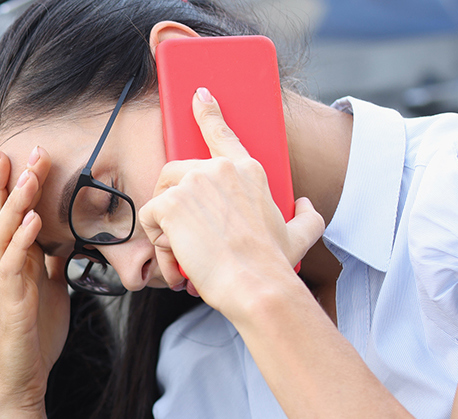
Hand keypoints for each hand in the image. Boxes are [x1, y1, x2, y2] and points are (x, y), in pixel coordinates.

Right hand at [0, 147, 70, 414]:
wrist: (19, 379)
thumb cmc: (33, 336)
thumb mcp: (50, 290)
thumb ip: (53, 263)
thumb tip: (68, 239)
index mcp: (16, 260)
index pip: (8, 211)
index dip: (13, 183)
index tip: (28, 154)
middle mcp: (6, 265)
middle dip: (11, 179)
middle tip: (28, 149)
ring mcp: (6, 281)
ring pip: (2, 231)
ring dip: (16, 200)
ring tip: (30, 174)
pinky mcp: (12, 301)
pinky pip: (13, 264)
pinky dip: (22, 240)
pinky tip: (32, 221)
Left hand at [138, 88, 324, 313]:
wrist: (256, 284)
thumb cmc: (274, 264)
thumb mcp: (301, 235)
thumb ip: (307, 215)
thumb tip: (306, 205)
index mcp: (249, 170)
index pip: (222, 132)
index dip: (207, 111)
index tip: (199, 94)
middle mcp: (220, 168)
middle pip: (176, 172)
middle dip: (173, 202)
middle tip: (188, 235)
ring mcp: (195, 182)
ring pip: (161, 194)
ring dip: (165, 223)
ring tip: (185, 250)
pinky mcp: (173, 201)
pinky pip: (150, 216)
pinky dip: (157, 240)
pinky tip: (176, 256)